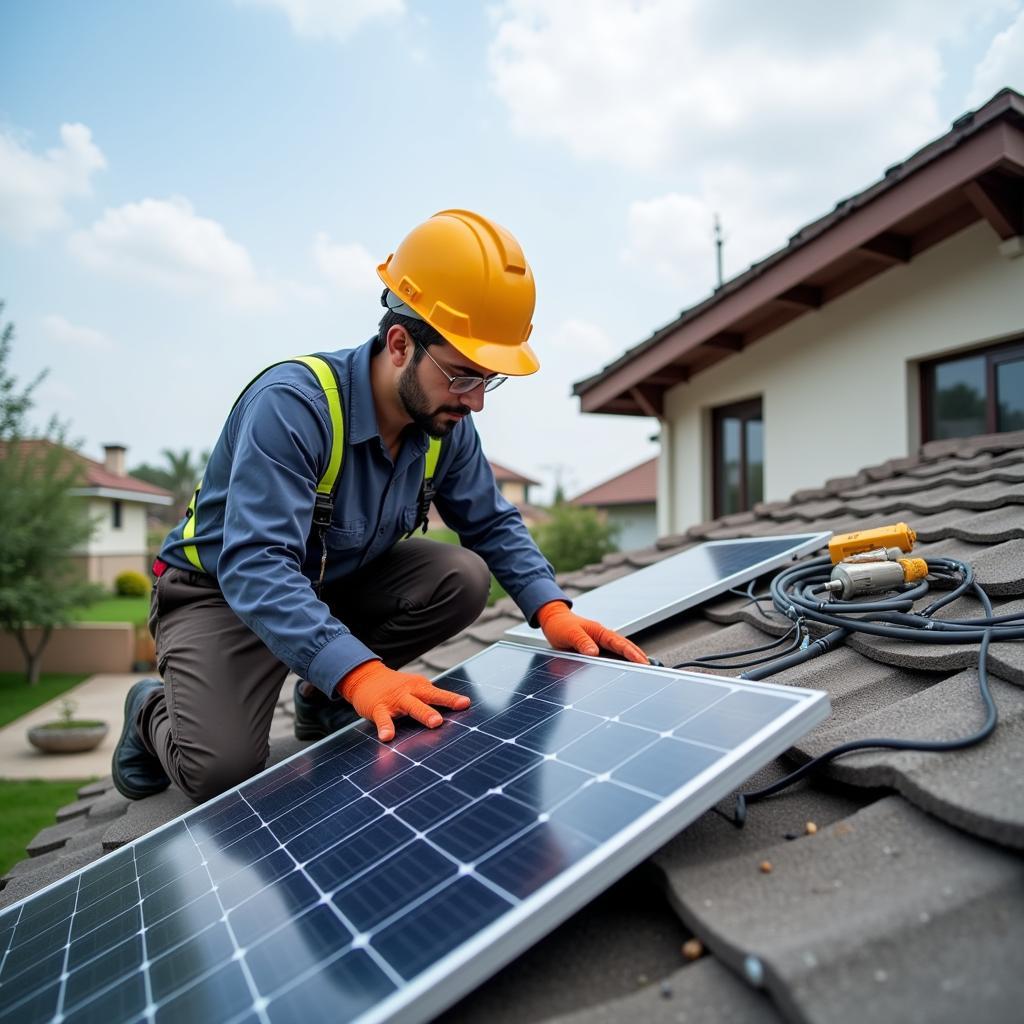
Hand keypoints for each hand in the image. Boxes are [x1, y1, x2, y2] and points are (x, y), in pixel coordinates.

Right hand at [339, 660, 470, 741]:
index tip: (466, 704)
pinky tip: (387, 737)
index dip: (452, 699)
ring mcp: (394, 700)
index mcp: (420, 687)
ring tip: (434, 723)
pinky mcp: (378, 707)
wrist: (366, 677)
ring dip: (424, 714)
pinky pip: (383, 718)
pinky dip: (385, 727)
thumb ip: (428, 702)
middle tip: (450, 716)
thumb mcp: (413, 689)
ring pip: (411, 706)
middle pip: (428, 698)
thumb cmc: (396, 688)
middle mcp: (410, 691)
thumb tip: (449, 721)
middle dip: (442, 705)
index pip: (438, 694)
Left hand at [536, 601, 647, 663]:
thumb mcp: (569, 633)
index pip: (620, 643)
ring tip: (644, 671)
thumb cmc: (560, 625)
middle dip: (639, 656)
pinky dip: (619, 662)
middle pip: (625, 647)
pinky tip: (623, 671)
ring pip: (619, 652)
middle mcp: (602, 637)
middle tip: (652, 668)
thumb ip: (582, 642)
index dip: (632, 653)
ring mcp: (599, 644)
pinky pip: (610, 656)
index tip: (642, 662)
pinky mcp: (594, 650)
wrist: (551, 620)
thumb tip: (595, 652)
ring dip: (631, 659)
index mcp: (599, 631)